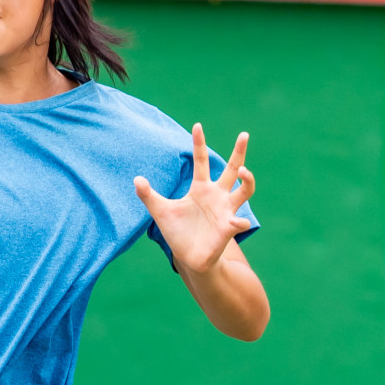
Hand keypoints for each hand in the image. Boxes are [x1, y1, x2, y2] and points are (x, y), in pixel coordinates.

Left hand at [133, 123, 255, 273]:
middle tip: (244, 134)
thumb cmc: (178, 233)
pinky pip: (239, 223)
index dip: (199, 144)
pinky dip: (239, 223)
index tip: (197, 126)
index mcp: (201, 188)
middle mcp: (217, 196)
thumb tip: (136, 179)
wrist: (190, 258)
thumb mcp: (160, 211)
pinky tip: (237, 223)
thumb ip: (148, 195)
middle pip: (232, 170)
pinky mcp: (228, 230)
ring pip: (244, 192)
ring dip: (248, 181)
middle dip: (239, 153)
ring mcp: (226, 212)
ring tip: (244, 172)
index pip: (201, 161)